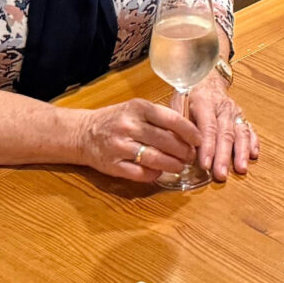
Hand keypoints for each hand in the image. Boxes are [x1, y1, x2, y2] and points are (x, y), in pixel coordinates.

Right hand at [78, 97, 196, 182]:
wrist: (84, 133)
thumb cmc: (116, 119)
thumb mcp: (136, 109)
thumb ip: (159, 117)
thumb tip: (188, 132)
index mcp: (138, 108)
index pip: (171, 119)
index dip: (189, 131)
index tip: (199, 139)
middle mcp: (129, 126)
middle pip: (166, 141)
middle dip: (184, 151)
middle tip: (192, 156)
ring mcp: (120, 146)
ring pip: (155, 159)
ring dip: (173, 165)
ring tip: (181, 166)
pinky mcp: (113, 165)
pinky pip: (140, 173)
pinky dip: (154, 174)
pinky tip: (160, 172)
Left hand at [182, 73, 257, 181]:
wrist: (206, 78)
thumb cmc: (188, 94)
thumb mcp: (177, 104)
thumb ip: (179, 125)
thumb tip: (178, 148)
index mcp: (203, 102)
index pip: (208, 127)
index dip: (207, 147)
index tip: (205, 165)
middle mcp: (222, 107)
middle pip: (225, 133)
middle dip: (223, 156)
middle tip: (221, 175)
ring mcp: (234, 112)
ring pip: (240, 132)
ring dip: (241, 152)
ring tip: (241, 169)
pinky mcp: (241, 116)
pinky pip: (249, 129)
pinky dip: (253, 142)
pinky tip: (253, 155)